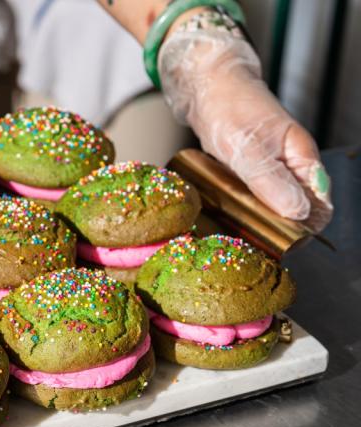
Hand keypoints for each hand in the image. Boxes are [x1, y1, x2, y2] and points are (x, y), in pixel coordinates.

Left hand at [160, 28, 332, 232]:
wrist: (206, 87)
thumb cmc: (229, 108)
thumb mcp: (248, 150)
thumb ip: (271, 182)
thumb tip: (298, 213)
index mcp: (302, 157)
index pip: (320, 203)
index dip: (306, 226)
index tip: (282, 241)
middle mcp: (291, 164)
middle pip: (298, 207)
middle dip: (281, 226)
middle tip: (256, 238)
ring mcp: (271, 166)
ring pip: (275, 203)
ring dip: (261, 218)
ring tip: (242, 229)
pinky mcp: (252, 168)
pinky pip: (256, 195)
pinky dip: (246, 206)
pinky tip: (232, 214)